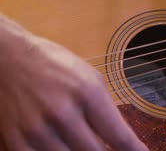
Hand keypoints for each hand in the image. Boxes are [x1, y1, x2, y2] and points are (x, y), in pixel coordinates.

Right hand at [0, 16, 147, 149]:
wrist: (10, 58)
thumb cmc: (57, 65)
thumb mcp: (91, 78)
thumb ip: (105, 111)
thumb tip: (119, 142)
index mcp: (87, 93)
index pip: (119, 136)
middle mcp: (63, 113)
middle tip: (109, 148)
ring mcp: (38, 129)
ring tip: (84, 141)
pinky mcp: (17, 139)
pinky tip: (62, 146)